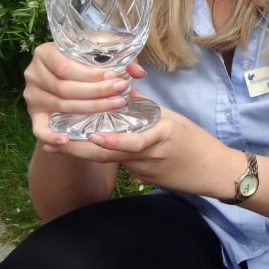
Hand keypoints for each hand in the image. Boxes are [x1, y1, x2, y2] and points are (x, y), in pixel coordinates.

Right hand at [23, 43, 146, 146]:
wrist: (73, 76)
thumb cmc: (89, 61)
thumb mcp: (102, 52)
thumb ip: (120, 58)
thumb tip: (137, 72)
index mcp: (45, 52)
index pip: (65, 66)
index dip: (91, 74)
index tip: (115, 77)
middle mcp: (33, 73)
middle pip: (65, 87)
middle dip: (97, 92)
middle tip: (121, 93)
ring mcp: (32, 95)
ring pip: (61, 106)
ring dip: (90, 108)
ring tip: (115, 105)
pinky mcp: (34, 115)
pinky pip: (39, 129)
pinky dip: (51, 136)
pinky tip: (66, 140)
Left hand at [40, 105, 229, 196]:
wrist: (213, 171)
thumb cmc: (198, 143)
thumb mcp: (176, 120)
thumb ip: (150, 108)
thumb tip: (127, 91)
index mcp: (160, 135)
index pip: (131, 141)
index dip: (109, 141)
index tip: (89, 134)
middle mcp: (148, 154)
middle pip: (109, 156)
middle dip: (79, 151)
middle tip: (54, 143)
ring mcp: (143, 169)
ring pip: (110, 161)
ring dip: (84, 153)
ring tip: (59, 145)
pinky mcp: (143, 177)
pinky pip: (120, 164)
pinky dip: (103, 156)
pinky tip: (85, 150)